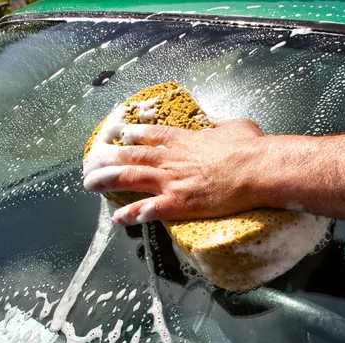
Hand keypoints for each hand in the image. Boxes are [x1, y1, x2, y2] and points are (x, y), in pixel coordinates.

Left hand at [83, 118, 266, 224]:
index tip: (119, 134)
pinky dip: (131, 214)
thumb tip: (214, 121)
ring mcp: (172, 181)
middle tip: (91, 159)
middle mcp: (171, 158)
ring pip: (131, 178)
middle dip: (108, 157)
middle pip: (132, 156)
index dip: (132, 135)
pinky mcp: (179, 203)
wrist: (255, 169)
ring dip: (107, 180)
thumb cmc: (250, 147)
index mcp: (184, 139)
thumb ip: (219, 124)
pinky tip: (117, 218)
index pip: (151, 135)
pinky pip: (149, 210)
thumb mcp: (235, 125)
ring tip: (89, 183)